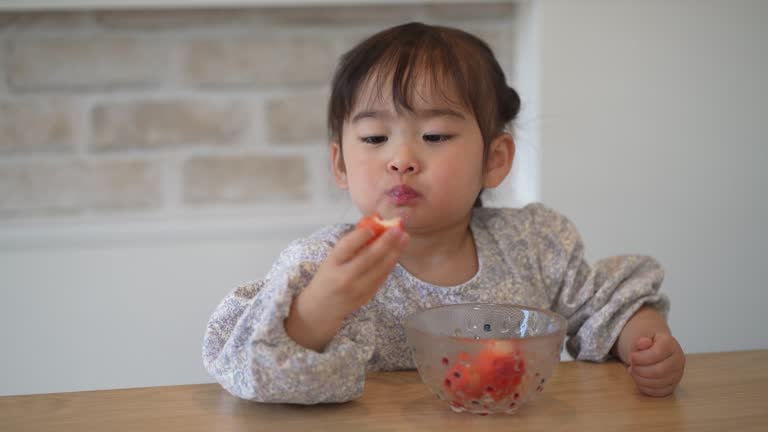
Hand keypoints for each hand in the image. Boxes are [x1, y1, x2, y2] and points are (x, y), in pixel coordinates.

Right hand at [284, 224, 408, 351]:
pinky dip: (391, 264)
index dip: (360, 236)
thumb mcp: (332, 259)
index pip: (346, 247)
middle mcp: (344, 276)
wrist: (322, 308)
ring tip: (404, 238)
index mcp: (332, 264)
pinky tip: (397, 253)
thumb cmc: (327, 277)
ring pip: (380, 269)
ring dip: (394, 252)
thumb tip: (374, 225)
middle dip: (386, 242)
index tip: (374, 226)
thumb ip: (350, 245)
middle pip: (368, 257)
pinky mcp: (366, 296)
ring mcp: (357, 289)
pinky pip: (382, 278)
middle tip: (398, 229)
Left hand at [627, 333, 684, 396]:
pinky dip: (645, 387)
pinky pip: (659, 392)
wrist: (654, 347)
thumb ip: (641, 340)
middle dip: (640, 370)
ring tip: (633, 371)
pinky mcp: (673, 385)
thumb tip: (643, 342)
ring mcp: (677, 374)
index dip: (641, 358)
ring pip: (659, 383)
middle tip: (631, 366)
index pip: (657, 354)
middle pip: (659, 371)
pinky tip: (639, 379)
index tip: (631, 356)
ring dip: (641, 379)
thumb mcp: (641, 336)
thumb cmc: (647, 342)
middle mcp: (678, 359)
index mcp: (671, 344)